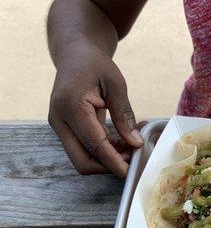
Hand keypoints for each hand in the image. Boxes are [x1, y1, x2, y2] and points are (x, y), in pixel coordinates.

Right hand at [48, 44, 144, 177]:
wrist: (74, 55)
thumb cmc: (95, 64)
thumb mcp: (115, 83)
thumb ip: (124, 113)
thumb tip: (135, 142)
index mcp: (71, 106)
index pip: (93, 144)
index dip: (113, 161)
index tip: (130, 171)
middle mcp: (59, 120)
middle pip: (82, 160)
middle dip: (108, 166)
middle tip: (133, 160)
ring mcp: (60, 127)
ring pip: (82, 158)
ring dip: (108, 160)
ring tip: (132, 148)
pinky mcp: (66, 130)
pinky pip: (84, 149)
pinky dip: (104, 152)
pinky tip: (123, 143)